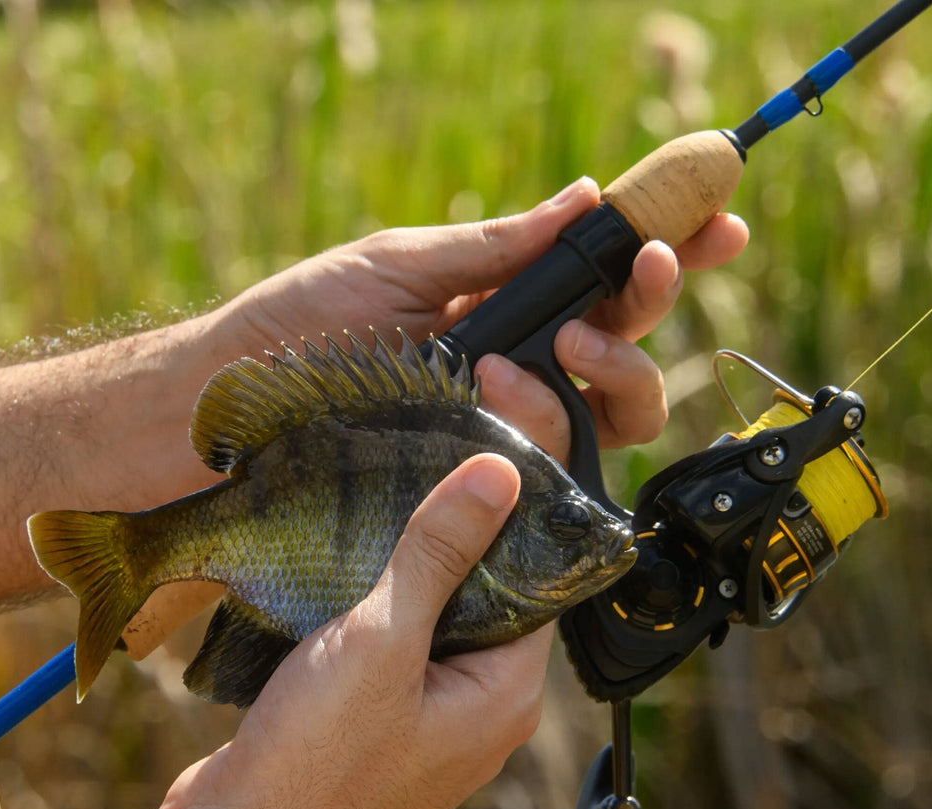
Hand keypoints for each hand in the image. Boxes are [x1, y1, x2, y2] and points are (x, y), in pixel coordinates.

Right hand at [128, 455, 545, 808]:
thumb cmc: (316, 759)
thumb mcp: (382, 638)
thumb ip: (439, 554)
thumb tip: (499, 475)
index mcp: (504, 696)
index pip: (537, 585)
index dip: (515, 519)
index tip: (488, 455)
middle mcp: (475, 711)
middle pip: (484, 599)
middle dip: (453, 537)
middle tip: (426, 464)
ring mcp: (424, 720)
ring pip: (430, 621)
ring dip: (402, 570)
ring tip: (378, 499)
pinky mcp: (372, 723)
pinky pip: (388, 649)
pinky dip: (369, 608)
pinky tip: (339, 562)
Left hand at [220, 178, 748, 460]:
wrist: (214, 412)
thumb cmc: (295, 331)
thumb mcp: (396, 268)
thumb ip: (493, 248)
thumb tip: (582, 197)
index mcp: (496, 306)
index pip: (598, 278)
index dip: (663, 252)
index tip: (717, 221)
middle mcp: (512, 371)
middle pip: (624, 348)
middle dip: (651, 308)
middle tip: (647, 272)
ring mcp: (500, 433)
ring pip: (612, 417)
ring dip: (615, 369)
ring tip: (561, 345)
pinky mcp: (479, 487)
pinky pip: (557, 471)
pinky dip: (556, 427)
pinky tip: (517, 395)